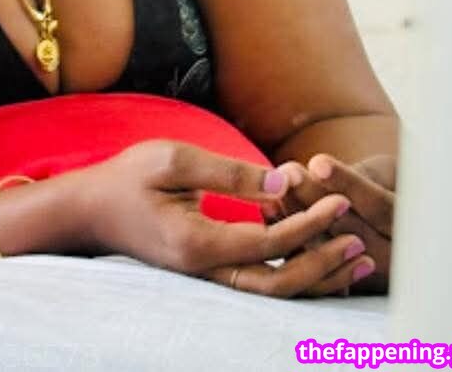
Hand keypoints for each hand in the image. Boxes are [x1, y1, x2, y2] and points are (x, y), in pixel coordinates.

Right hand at [77, 140, 374, 297]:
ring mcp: (206, 277)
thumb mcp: (172, 159)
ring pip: (274, 292)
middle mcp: (205, 271)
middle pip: (280, 285)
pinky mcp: (208, 271)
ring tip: (355, 257)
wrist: (89, 211)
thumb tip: (282, 182)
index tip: (339, 199)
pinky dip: (294, 271)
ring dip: (317, 276)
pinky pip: (260, 280)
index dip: (309, 223)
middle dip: (325, 264)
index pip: (269, 242)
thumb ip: (228, 172)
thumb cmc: (127, 178)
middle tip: (361, 241)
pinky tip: (317, 251)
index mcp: (196, 244)